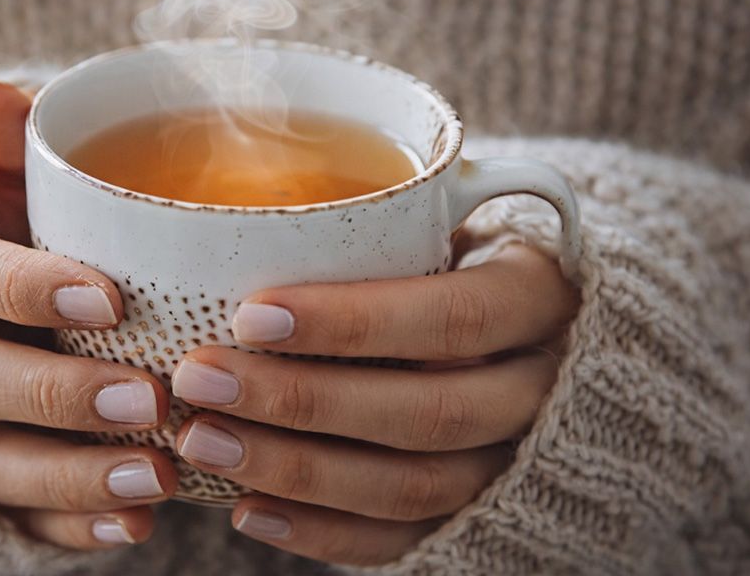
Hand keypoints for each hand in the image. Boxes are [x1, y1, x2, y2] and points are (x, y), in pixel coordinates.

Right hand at [0, 81, 177, 549]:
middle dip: (58, 394)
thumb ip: (8, 141)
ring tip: (157, 479)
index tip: (110, 298)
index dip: (24, 286)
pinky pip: (5, 510)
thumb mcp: (3, 166)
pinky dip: (65, 525)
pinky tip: (133, 528)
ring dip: (70, 473)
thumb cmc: (4, 212)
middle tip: (150, 399)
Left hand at [170, 243, 579, 565]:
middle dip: (302, 401)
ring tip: (204, 442)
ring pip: (412, 486)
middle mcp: (541, 388)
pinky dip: (322, 533)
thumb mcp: (458, 216)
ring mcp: (516, 461)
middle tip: (202, 379)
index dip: (353, 322)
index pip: (454, 317)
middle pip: (428, 412)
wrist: (548, 333)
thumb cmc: (469, 256)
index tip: (250, 314)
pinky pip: (404, 540)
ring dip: (297, 471)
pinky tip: (248, 509)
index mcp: (541, 297)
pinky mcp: (480, 513)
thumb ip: (391, 216)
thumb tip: (244, 209)